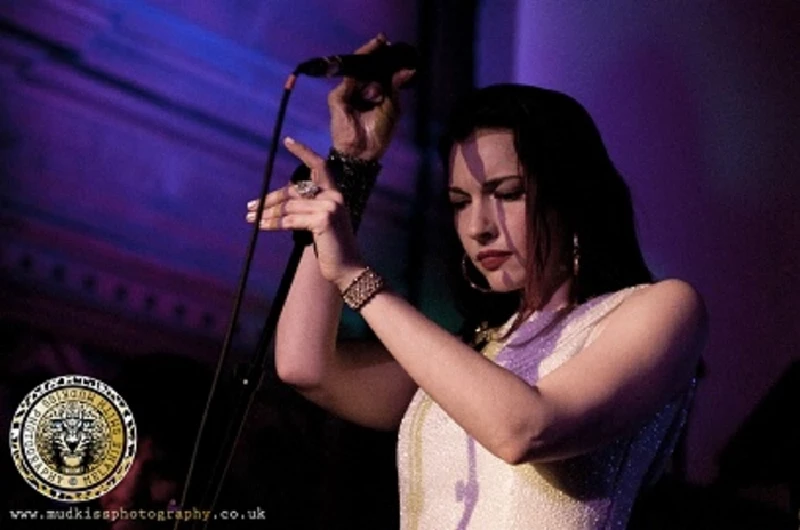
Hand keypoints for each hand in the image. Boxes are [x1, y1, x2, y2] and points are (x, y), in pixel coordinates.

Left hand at [246, 137, 365, 288]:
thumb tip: (281, 201)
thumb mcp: (321, 223)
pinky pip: (290, 220)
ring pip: (289, 206)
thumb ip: (308, 208)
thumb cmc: (333, 248)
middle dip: (270, 199)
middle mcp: (334, 197)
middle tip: (251, 206)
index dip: (303, 152)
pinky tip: (261, 227)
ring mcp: (330, 208)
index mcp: (335, 194)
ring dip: (267, 214)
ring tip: (252, 219)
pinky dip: (273, 224)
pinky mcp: (324, 221)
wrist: (348, 269)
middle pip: (294, 190)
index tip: (288, 141)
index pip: (319, 166)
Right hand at [329, 33, 415, 160]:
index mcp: (368, 92)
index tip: (387, 42)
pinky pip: (350, 80)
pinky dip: (361, 76)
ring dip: (371, 68)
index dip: (379, 56)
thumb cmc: (378, 133)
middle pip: (363, 66)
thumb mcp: (392, 106)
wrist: (364, 153)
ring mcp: (344, 94)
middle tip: (383, 40)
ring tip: (378, 66)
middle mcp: (355, 90)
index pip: (372, 70)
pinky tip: (371, 78)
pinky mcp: (337, 98)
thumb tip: (409, 69)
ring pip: (357, 71)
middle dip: (374, 53)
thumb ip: (395, 86)